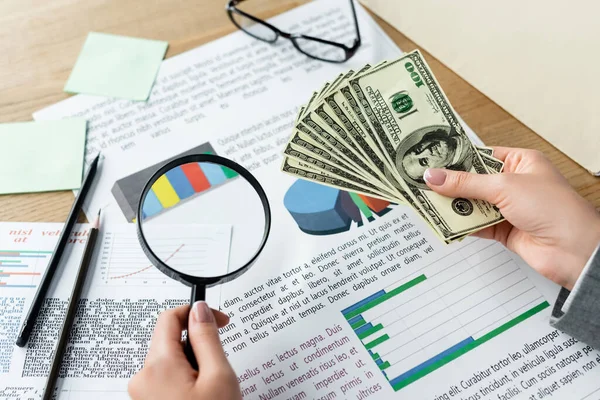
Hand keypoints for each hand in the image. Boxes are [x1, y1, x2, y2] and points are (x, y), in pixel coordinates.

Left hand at [128, 302, 240, 399]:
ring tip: (210, 388)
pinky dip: (185, 379)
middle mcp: (143, 377)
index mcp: (159, 365)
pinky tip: (200, 396)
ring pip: (171, 360)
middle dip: (197, 345)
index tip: (218, 319)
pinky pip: (166, 378)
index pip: (170, 318)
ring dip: (192, 364)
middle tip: (219, 366)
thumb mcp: (219, 376)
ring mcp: (143, 392)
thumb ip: (207, 338)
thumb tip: (199, 310)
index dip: (197, 313)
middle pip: (171, 340)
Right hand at [424, 147, 599, 290]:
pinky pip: (475, 224)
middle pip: (473, 181)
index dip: (456, 159)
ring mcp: (508, 208)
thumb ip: (466, 183)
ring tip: (426, 202)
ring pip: (472, 203)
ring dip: (453, 205)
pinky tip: (443, 222)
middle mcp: (514, 184)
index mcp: (521, 163)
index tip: (431, 160)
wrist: (574, 250)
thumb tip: (435, 176)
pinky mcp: (503, 230)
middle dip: (450, 184)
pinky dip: (460, 225)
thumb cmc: (554, 209)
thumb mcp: (504, 187)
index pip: (481, 157)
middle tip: (422, 183)